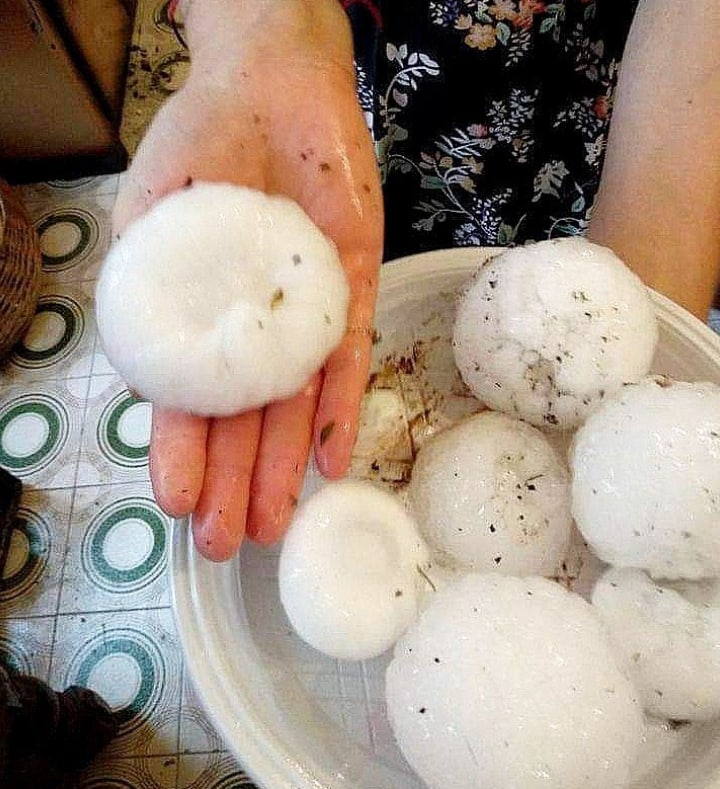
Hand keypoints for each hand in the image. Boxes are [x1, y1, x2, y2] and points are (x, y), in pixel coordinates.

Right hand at [112, 0, 383, 560]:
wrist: (268, 89)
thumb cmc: (198, 148)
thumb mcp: (150, 221)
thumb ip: (147, 292)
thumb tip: (146, 378)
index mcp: (198, 322)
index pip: (188, 402)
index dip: (182, 454)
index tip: (176, 505)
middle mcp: (251, 332)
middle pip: (244, 421)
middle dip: (235, 483)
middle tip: (229, 544)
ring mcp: (302, 319)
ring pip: (294, 407)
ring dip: (284, 466)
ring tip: (273, 522)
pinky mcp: (350, 293)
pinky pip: (347, 358)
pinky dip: (340, 407)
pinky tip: (332, 459)